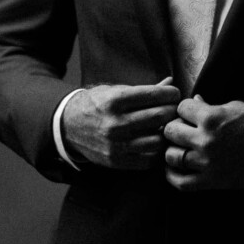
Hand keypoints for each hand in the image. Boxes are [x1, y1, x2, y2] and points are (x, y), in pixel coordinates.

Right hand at [62, 78, 178, 169]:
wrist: (68, 126)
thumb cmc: (97, 104)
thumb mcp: (116, 91)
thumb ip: (145, 90)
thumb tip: (170, 82)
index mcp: (115, 100)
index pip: (154, 95)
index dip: (171, 94)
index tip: (174, 94)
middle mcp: (115, 123)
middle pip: (159, 116)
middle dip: (173, 111)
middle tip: (175, 109)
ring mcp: (116, 144)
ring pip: (158, 140)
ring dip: (167, 132)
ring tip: (167, 126)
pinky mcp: (116, 161)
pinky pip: (149, 159)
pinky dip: (157, 151)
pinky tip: (157, 142)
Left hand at [164, 95, 243, 190]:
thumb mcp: (234, 107)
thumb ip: (210, 106)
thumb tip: (194, 101)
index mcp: (212, 118)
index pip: (180, 108)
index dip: (184, 109)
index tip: (189, 113)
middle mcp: (206, 140)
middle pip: (170, 132)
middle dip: (174, 128)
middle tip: (181, 130)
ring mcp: (208, 162)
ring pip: (171, 156)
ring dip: (172, 150)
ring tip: (179, 148)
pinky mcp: (212, 181)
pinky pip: (181, 183)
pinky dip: (172, 176)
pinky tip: (174, 169)